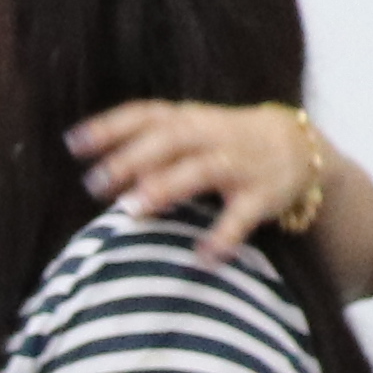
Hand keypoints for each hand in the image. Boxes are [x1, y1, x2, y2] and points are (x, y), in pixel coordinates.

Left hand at [67, 98, 316, 261]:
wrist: (298, 145)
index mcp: (188, 119)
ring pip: (201, 170)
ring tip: (133, 209)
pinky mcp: (262, 194)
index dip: (110, 127)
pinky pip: (241, 216)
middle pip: (169, 140)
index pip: (146, 115)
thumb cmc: (224, 141)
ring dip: (166, 187)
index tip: (73, 144)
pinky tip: (203, 257)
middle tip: (95, 185)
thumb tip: (92, 168)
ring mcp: (239, 164)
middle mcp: (212, 136)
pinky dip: (223, 236)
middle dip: (131, 160)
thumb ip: (146, 144)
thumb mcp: (189, 131)